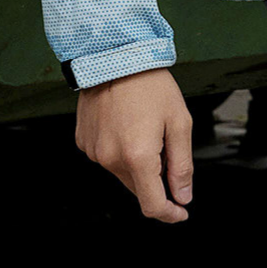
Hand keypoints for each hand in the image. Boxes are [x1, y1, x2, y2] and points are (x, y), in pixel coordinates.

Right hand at [73, 65, 193, 222]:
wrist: (114, 54)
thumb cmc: (150, 84)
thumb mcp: (179, 122)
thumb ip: (182, 165)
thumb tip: (183, 197)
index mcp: (137, 157)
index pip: (152, 205)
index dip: (169, 213)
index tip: (181, 211)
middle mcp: (110, 159)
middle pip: (138, 188)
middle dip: (156, 179)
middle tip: (166, 145)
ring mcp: (93, 151)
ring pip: (122, 173)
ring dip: (137, 163)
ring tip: (144, 126)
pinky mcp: (83, 141)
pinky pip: (106, 156)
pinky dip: (119, 150)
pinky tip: (126, 124)